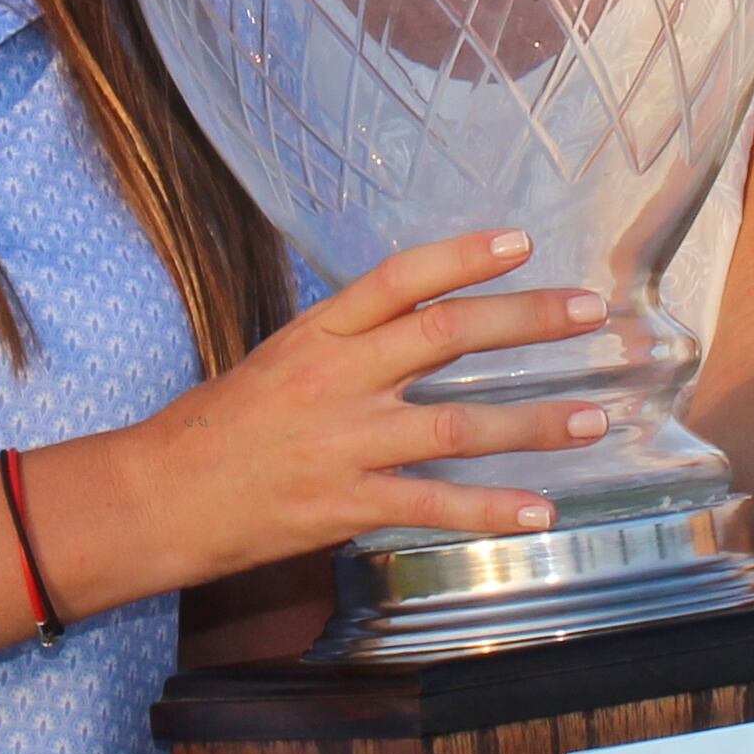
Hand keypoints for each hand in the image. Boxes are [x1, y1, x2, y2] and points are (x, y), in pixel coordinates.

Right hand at [87, 233, 606, 592]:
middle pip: (446, 336)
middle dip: (527, 322)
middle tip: (592, 313)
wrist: (159, 497)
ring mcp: (344, 443)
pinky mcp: (346, 505)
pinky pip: (433, 506)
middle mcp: (337, 379)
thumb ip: (349, 344)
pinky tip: (541, 512)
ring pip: (457, 426)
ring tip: (594, 419)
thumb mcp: (279, 360)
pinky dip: (491, 511)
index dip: (463, 256)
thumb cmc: (218, 427)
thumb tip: (422, 325)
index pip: (400, 279)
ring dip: (533, 423)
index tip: (521, 242)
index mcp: (317, 332)